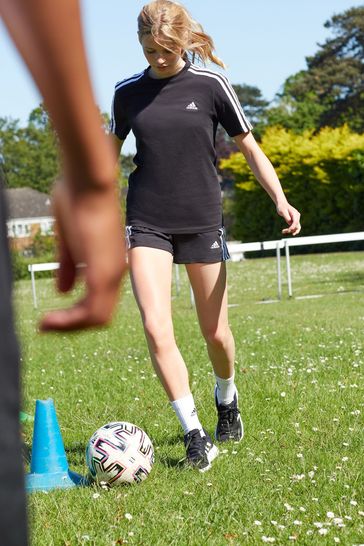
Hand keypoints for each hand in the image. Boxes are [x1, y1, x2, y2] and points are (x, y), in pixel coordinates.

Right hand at [40, 180, 126, 330]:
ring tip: (45, 325)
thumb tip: (63, 291)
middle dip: (73, 324)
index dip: (77, 314)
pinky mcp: (103, 273)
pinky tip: (49, 319)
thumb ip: (70, 266)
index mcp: (109, 264)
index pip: (99, 302)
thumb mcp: (71, 240)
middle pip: (100, 316)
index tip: (53, 317)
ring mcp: (112, 274)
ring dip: (69, 326)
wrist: (89, 179)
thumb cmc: (78, 200)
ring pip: (97, 318)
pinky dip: (70, 321)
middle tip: (47, 326)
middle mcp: (116, 272)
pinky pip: (90, 311)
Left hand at [277, 201, 300, 236]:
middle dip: (291, 230)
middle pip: (296, 226)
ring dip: (290, 231)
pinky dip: (289, 229)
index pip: (296, 222)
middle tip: (283, 231)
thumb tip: (290, 222)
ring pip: (296, 227)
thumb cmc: (282, 207)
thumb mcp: (282, 211)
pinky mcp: (294, 220)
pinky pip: (293, 227)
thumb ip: (287, 217)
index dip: (292, 227)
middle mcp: (297, 216)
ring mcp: (296, 219)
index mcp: (295, 214)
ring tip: (282, 231)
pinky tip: (283, 231)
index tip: (288, 230)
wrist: (282, 204)